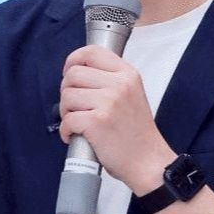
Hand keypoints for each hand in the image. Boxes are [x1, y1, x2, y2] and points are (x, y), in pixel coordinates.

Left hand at [59, 45, 176, 193]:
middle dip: (66, 91)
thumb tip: (77, 73)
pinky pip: (67, 119)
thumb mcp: (132, 94)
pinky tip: (74, 135)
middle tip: (73, 106)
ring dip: (65, 112)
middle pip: (73, 74)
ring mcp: (108, 103)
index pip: (91, 52)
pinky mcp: (97, 122)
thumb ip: (110, 79)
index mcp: (127, 74)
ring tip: (76, 122)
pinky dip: (65, 130)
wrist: (148, 161)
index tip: (68, 72)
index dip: (73, 60)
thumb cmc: (136, 133)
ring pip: (67, 96)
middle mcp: (119, 84)